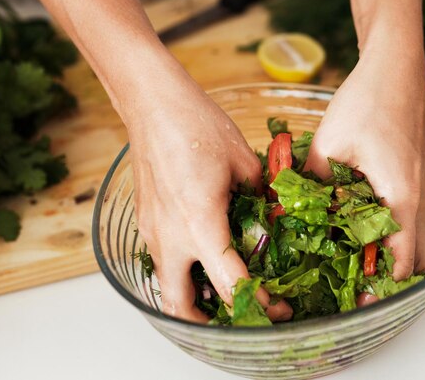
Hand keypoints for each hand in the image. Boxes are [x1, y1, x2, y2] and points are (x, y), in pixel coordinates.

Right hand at [120, 62, 291, 322]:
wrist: (153, 103)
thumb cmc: (197, 124)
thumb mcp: (243, 160)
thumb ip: (260, 196)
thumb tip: (273, 214)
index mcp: (200, 224)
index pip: (231, 283)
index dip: (260, 302)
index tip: (279, 307)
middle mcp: (170, 236)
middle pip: (180, 304)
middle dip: (209, 321)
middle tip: (240, 317)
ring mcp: (152, 230)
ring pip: (166, 284)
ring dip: (193, 297)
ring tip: (223, 290)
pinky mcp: (145, 220)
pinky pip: (162, 259)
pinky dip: (182, 271)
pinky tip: (204, 253)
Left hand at [305, 55, 424, 279]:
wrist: (396, 66)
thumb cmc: (368, 100)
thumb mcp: (328, 145)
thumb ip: (312, 185)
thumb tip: (292, 212)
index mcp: (402, 196)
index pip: (402, 260)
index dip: (380, 286)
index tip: (357, 298)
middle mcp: (423, 196)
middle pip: (420, 258)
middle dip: (392, 276)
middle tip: (360, 283)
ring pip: (423, 238)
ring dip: (397, 254)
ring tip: (362, 257)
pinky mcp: (424, 175)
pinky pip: (419, 217)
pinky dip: (400, 231)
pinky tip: (368, 221)